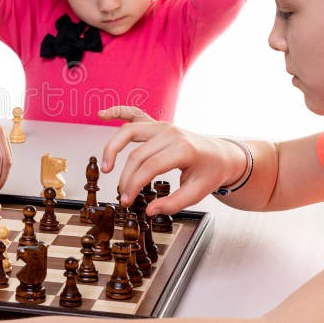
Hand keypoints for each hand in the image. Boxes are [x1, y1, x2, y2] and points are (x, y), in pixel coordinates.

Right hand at [99, 106, 244, 214]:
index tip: (127, 200)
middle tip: (123, 196)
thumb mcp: (197, 193)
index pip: (150, 167)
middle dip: (125, 178)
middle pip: (137, 155)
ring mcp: (162, 126)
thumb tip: (149, 211)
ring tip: (106, 167)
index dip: (134, 185)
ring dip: (112, 148)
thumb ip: (173, 204)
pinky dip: (117, 111)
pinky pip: (134, 113)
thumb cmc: (210, 172)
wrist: (221, 155)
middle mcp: (170, 133)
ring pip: (129, 131)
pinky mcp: (157, 124)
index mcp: (183, 149)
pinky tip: (102, 114)